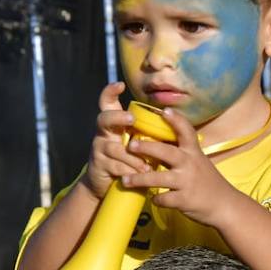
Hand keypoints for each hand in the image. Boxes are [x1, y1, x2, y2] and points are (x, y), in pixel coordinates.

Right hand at [82, 82, 149, 199]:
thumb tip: (171, 119)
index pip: (107, 102)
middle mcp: (103, 133)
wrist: (105, 185)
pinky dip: (130, 171)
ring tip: (146, 166)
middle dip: (118, 117)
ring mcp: (99, 149)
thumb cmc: (127, 160)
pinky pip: (116, 166)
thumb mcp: (135, 144)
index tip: (121, 85)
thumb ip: (145, 133)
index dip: (110, 92)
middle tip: (131, 119)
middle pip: (104, 118)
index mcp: (113, 124)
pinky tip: (139, 175)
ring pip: (115, 148)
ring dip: (133, 157)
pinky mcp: (99, 165)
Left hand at [122, 107, 241, 228]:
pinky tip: (151, 198)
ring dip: (140, 179)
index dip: (176, 120)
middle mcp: (190, 164)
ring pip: (159, 178)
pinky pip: (164, 199)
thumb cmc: (207, 181)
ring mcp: (186, 182)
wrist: (225, 205)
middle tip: (130, 145)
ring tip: (125, 180)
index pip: (186, 131)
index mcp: (194, 152)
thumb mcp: (198, 161)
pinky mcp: (184, 200)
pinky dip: (155, 199)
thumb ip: (181, 152)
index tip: (164, 111)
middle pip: (166, 152)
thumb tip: (159, 141)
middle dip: (147, 148)